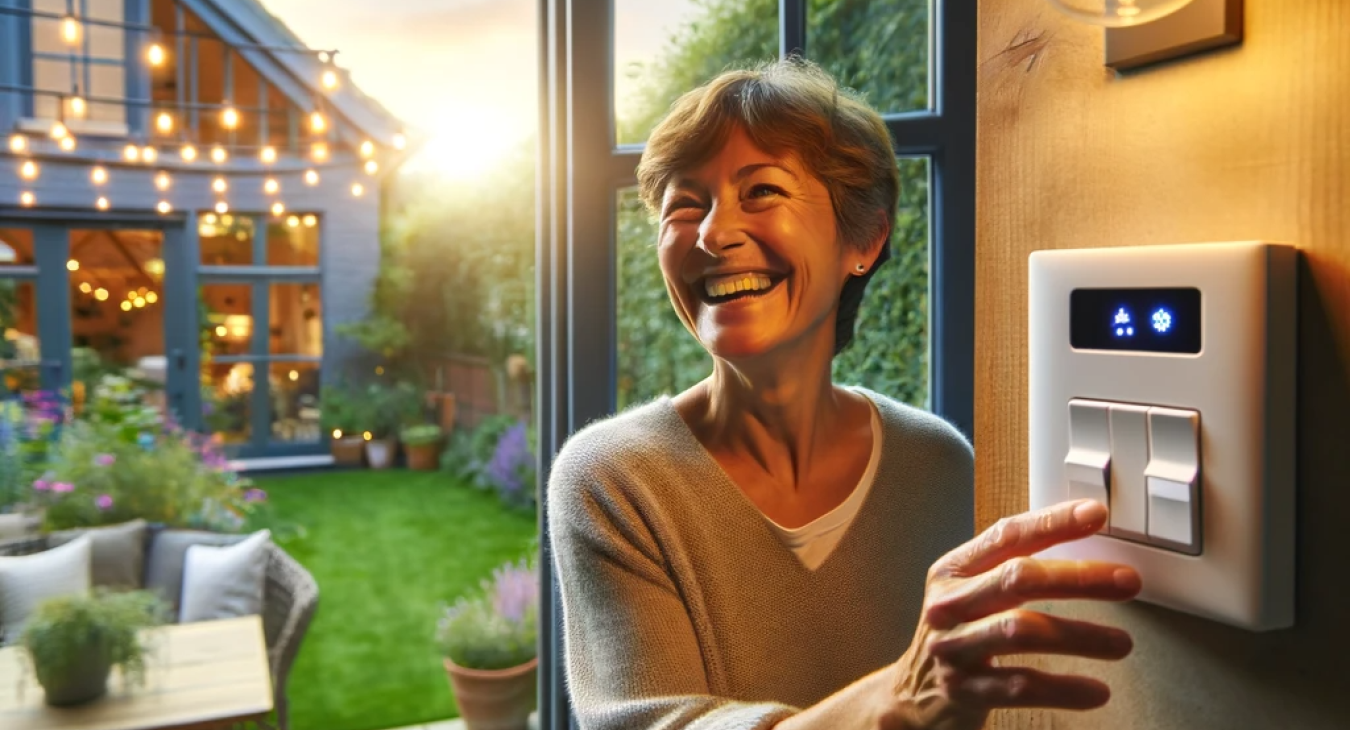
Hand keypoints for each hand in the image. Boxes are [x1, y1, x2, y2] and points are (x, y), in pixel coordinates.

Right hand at [880, 500, 1140, 729]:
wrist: (912, 695)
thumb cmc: (959, 635)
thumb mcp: (973, 594)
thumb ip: (1013, 569)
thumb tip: (1085, 547)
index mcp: (953, 571)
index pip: (1006, 536)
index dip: (1052, 522)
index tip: (1096, 514)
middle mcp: (948, 604)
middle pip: (1016, 579)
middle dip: (1078, 577)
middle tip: (1127, 581)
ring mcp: (953, 647)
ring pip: (1021, 631)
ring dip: (1080, 635)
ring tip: (1122, 642)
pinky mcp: (963, 691)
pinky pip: (1021, 685)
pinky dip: (1064, 688)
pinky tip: (1096, 690)